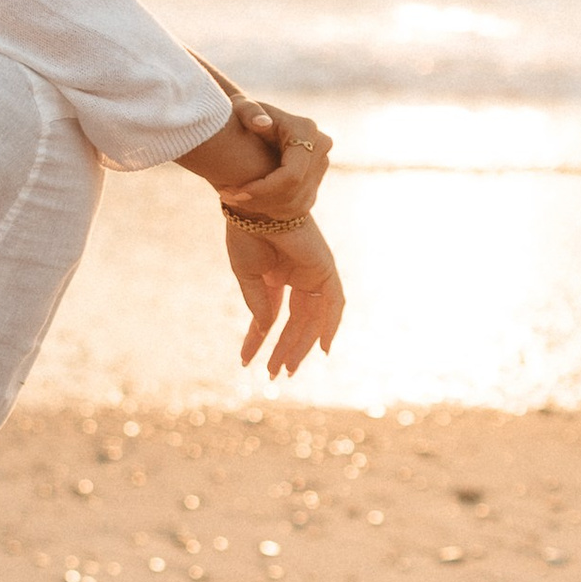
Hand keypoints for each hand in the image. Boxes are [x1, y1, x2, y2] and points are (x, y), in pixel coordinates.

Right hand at [222, 211, 345, 378]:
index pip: (270, 316)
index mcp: (276, 277)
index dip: (258, 339)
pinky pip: (334, 303)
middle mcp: (297, 278)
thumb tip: (266, 330)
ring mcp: (313, 274)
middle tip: (274, 373)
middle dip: (284, 348)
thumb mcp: (248, 277)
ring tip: (287, 368)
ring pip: (312, 319)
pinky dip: (331, 325)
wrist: (255, 207)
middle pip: (295, 322)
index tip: (246, 360)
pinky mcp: (325, 269)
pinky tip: (322, 348)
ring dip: (301, 344)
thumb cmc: (246, 234)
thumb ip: (259, 305)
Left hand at [228, 96, 331, 221]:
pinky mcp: (316, 181)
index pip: (291, 174)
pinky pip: (297, 207)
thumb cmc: (242, 114)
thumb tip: (263, 123)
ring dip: (260, 206)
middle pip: (293, 192)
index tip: (234, 192)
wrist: (254, 123)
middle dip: (258, 199)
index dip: (263, 189)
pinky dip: (270, 209)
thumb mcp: (238, 107)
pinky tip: (247, 199)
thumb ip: (247, 110)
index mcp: (306, 130)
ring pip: (294, 203)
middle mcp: (320, 148)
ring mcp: (321, 166)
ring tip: (233, 197)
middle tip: (228, 197)